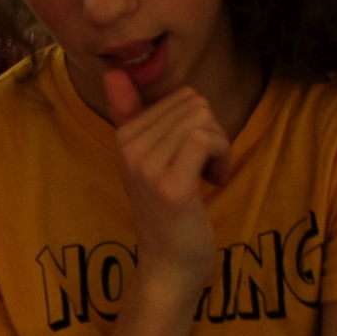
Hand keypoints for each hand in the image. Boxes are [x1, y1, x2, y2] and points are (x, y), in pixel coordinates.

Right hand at [103, 70, 228, 280]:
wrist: (169, 265)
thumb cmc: (168, 211)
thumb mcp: (148, 158)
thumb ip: (130, 113)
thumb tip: (114, 70)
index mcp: (125, 137)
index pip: (181, 96)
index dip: (198, 123)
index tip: (192, 156)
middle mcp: (130, 149)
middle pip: (195, 104)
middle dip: (211, 132)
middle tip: (204, 166)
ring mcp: (148, 168)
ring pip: (203, 120)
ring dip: (219, 147)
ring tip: (207, 174)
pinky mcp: (170, 186)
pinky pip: (206, 140)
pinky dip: (221, 157)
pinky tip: (214, 180)